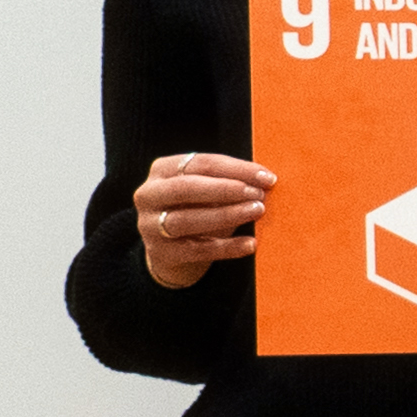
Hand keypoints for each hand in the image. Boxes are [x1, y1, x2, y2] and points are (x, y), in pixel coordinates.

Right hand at [132, 149, 275, 286]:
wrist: (173, 251)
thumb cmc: (198, 210)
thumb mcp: (210, 192)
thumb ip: (232, 183)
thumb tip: (266, 181)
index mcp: (163, 170)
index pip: (199, 163)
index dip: (235, 169)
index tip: (267, 177)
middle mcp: (149, 195)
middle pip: (184, 188)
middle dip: (225, 189)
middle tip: (258, 194)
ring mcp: (150, 225)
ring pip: (186, 220)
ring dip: (225, 215)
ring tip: (257, 211)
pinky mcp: (161, 253)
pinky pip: (196, 250)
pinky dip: (226, 247)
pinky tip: (251, 244)